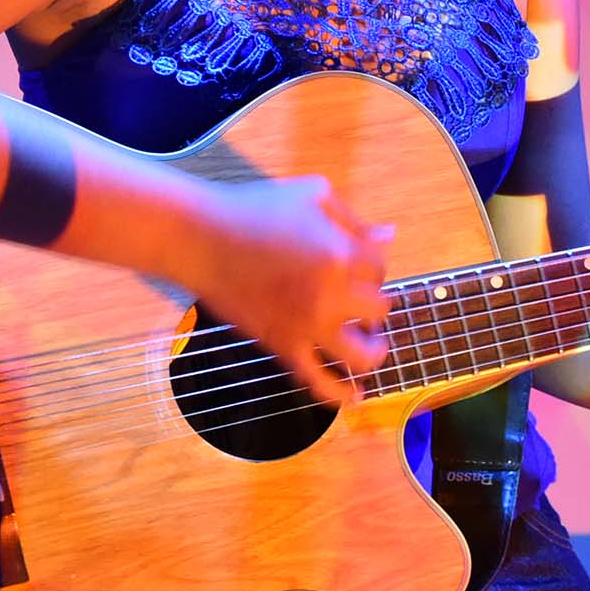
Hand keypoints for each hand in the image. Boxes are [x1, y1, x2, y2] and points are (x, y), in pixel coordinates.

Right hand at [179, 175, 392, 407]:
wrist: (201, 237)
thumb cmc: (254, 209)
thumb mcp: (312, 195)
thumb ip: (354, 220)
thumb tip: (388, 236)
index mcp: (341, 253)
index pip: (380, 268)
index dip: (372, 265)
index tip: (359, 263)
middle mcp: (330, 294)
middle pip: (378, 309)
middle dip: (374, 302)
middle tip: (362, 299)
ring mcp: (307, 325)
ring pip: (362, 355)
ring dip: (374, 351)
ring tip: (373, 345)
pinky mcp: (282, 345)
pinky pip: (318, 380)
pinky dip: (340, 394)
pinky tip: (355, 395)